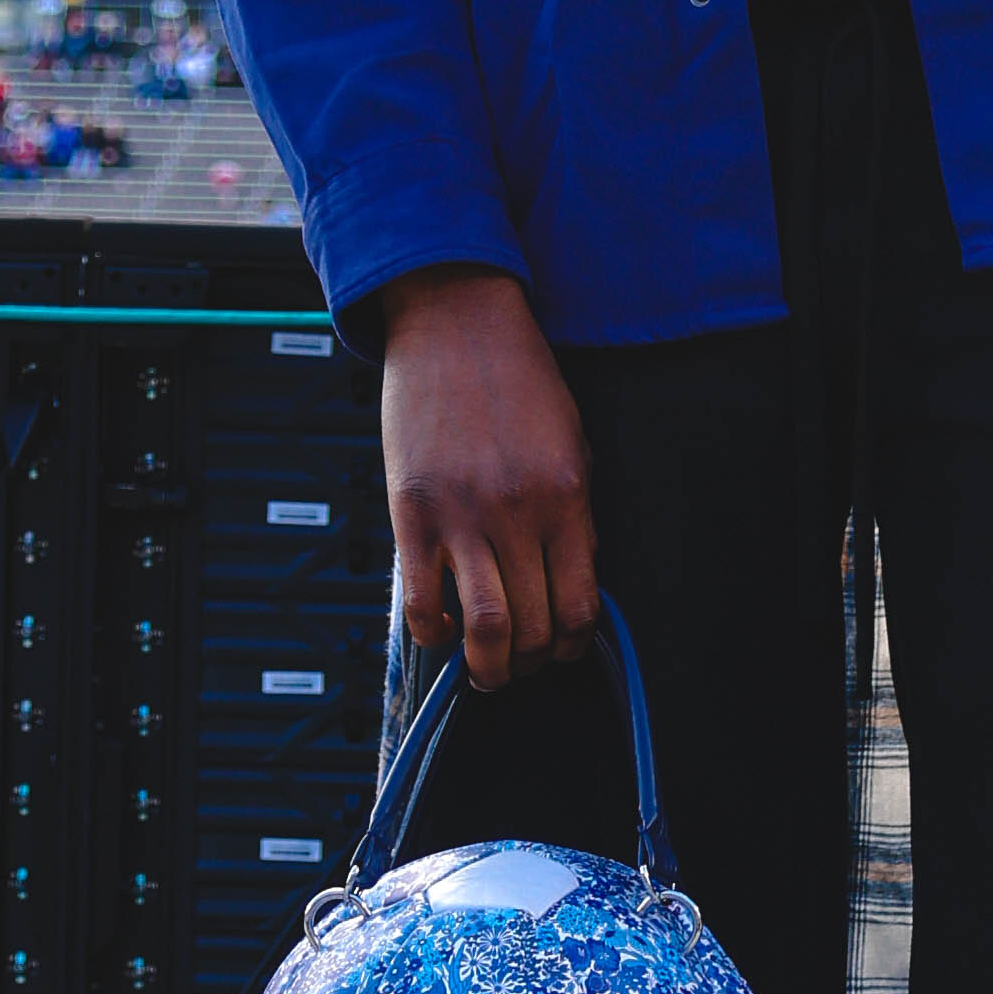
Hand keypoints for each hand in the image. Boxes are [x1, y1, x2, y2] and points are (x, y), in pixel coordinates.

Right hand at [376, 265, 599, 688]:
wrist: (456, 324)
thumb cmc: (517, 379)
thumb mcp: (570, 443)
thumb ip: (572, 514)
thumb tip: (569, 580)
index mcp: (568, 496)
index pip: (581, 604)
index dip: (575, 643)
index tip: (564, 649)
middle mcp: (519, 513)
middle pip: (536, 626)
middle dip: (532, 663)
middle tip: (522, 664)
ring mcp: (463, 515)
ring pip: (485, 627)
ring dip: (489, 665)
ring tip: (486, 669)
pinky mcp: (411, 512)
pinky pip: (421, 601)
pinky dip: (433, 633)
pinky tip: (440, 630)